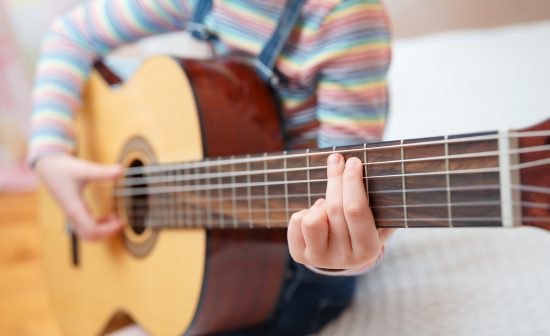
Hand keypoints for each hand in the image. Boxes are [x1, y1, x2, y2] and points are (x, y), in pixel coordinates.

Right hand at [35, 155, 122, 240]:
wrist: (47, 166)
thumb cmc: (63, 168)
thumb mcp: (84, 169)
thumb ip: (102, 172)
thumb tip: (121, 170)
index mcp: (75, 208)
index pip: (92, 229)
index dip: (109, 229)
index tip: (122, 221)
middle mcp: (72, 215)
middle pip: (90, 236)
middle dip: (108, 233)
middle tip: (122, 222)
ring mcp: (72, 215)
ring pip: (87, 234)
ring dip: (103, 231)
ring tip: (116, 219)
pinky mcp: (73, 212)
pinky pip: (85, 228)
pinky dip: (98, 227)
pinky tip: (108, 216)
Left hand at [287, 153, 394, 270]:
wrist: (344, 253)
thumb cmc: (364, 226)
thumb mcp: (379, 219)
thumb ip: (384, 201)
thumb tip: (382, 168)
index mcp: (369, 250)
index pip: (356, 209)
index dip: (352, 182)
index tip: (353, 161)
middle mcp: (345, 259)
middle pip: (334, 208)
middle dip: (336, 179)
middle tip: (338, 159)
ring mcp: (320, 259)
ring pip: (311, 221)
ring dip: (320, 204)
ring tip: (328, 204)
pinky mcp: (300, 256)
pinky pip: (296, 222)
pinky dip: (306, 211)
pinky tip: (318, 215)